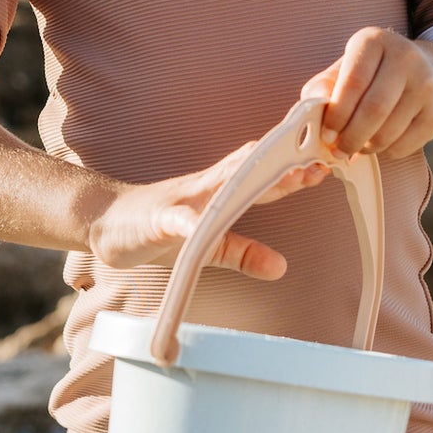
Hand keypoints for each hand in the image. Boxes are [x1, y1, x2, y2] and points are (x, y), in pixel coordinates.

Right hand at [88, 140, 329, 276]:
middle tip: (318, 164)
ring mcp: (180, 201)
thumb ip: (242, 252)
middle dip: (283, 170)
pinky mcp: (156, 220)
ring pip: (218, 186)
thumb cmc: (158, 227)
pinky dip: (186, 223)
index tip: (327, 164)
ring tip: (277, 181)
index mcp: (219, 193)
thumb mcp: (207, 244)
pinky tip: (197, 227)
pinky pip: (174, 221)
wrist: (104, 219)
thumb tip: (282, 268)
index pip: (262, 179)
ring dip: (248, 183)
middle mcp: (204, 189)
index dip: (293, 172)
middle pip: (248, 174)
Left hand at [300, 27, 432, 161]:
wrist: (426, 72)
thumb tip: (311, 109)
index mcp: (374, 40)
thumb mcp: (346, 69)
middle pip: (374, 109)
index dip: (337, 114)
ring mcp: (427, 83)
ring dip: (366, 147)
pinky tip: (378, 145)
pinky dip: (386, 152)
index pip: (353, 82)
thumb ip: (323, 87)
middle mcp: (405, 56)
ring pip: (389, 131)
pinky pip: (406, 144)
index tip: (326, 134)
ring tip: (356, 147)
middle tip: (338, 150)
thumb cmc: (373, 74)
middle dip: (350, 137)